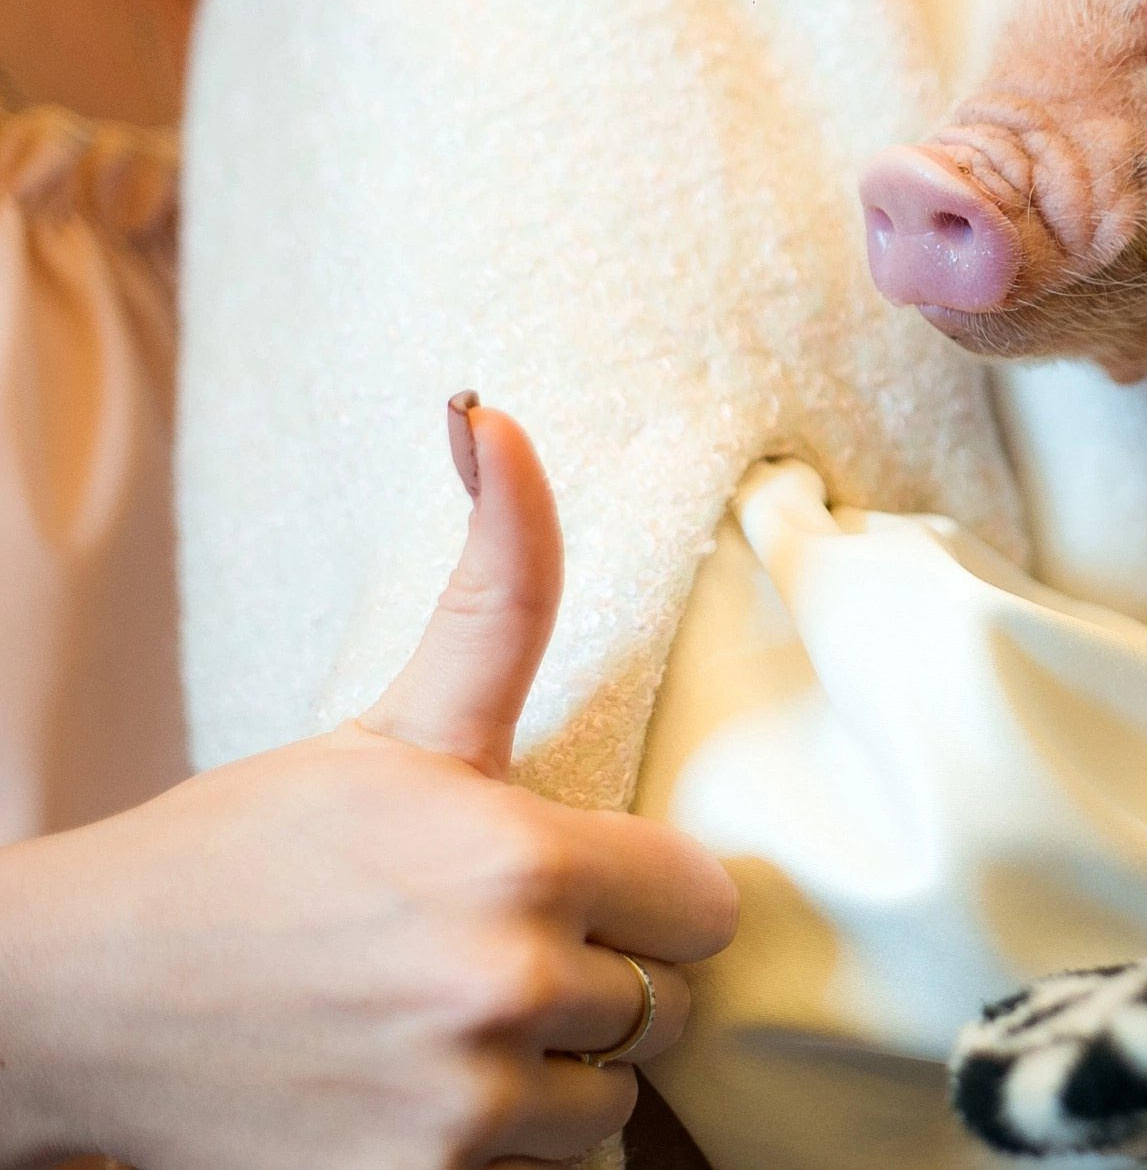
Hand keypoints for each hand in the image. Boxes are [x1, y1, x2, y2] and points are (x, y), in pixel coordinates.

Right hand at [0, 399, 739, 1169]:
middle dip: (608, 976)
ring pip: (615, 1094)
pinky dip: (509, 1141)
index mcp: (519, 855)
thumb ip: (501, 580)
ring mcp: (463, 1101)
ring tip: (461, 1017)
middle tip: (501, 948)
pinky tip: (431, 1086)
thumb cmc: (250, 850)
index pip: (709, 901)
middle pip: (668, 1001)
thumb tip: (496, 412)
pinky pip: (552, 1167)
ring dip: (563, 1067)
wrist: (77, 1002)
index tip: (590, 885)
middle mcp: (504, 982)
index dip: (654, 894)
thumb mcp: (399, 718)